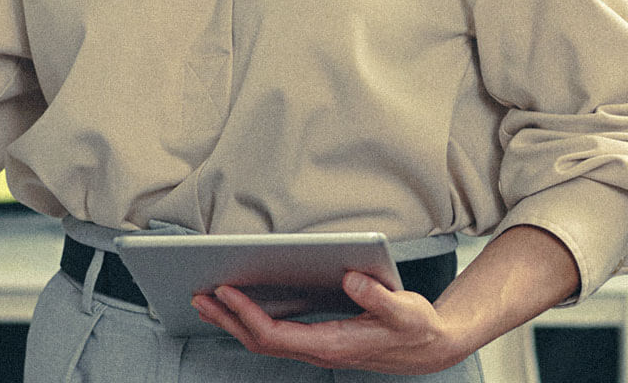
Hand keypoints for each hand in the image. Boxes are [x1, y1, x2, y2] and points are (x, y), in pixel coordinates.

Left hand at [191, 270, 469, 374]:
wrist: (430, 346)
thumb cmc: (416, 327)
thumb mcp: (404, 309)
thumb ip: (378, 297)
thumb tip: (351, 277)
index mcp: (332, 344)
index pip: (276, 335)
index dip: (246, 314)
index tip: (223, 291)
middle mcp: (319, 349)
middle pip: (260, 340)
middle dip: (227, 318)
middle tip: (196, 294)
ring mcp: (316, 347)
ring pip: (265, 340)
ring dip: (234, 320)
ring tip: (206, 298)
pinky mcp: (318, 339)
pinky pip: (275, 334)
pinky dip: (252, 319)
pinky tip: (240, 306)